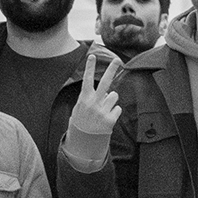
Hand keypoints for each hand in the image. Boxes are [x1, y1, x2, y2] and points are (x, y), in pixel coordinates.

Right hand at [62, 45, 123, 167]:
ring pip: (114, 96)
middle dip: (111, 69)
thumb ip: (91, 98)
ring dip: (111, 101)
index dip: (89, 67)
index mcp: (84, 99)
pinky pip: (118, 108)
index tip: (92, 56)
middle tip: (117, 59)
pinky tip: (107, 119)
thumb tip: (106, 92)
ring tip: (103, 110)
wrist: (84, 142)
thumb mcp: (80, 109)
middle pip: (105, 82)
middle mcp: (93, 103)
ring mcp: (102, 110)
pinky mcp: (110, 119)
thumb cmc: (82, 122)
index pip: (87, 79)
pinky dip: (114, 112)